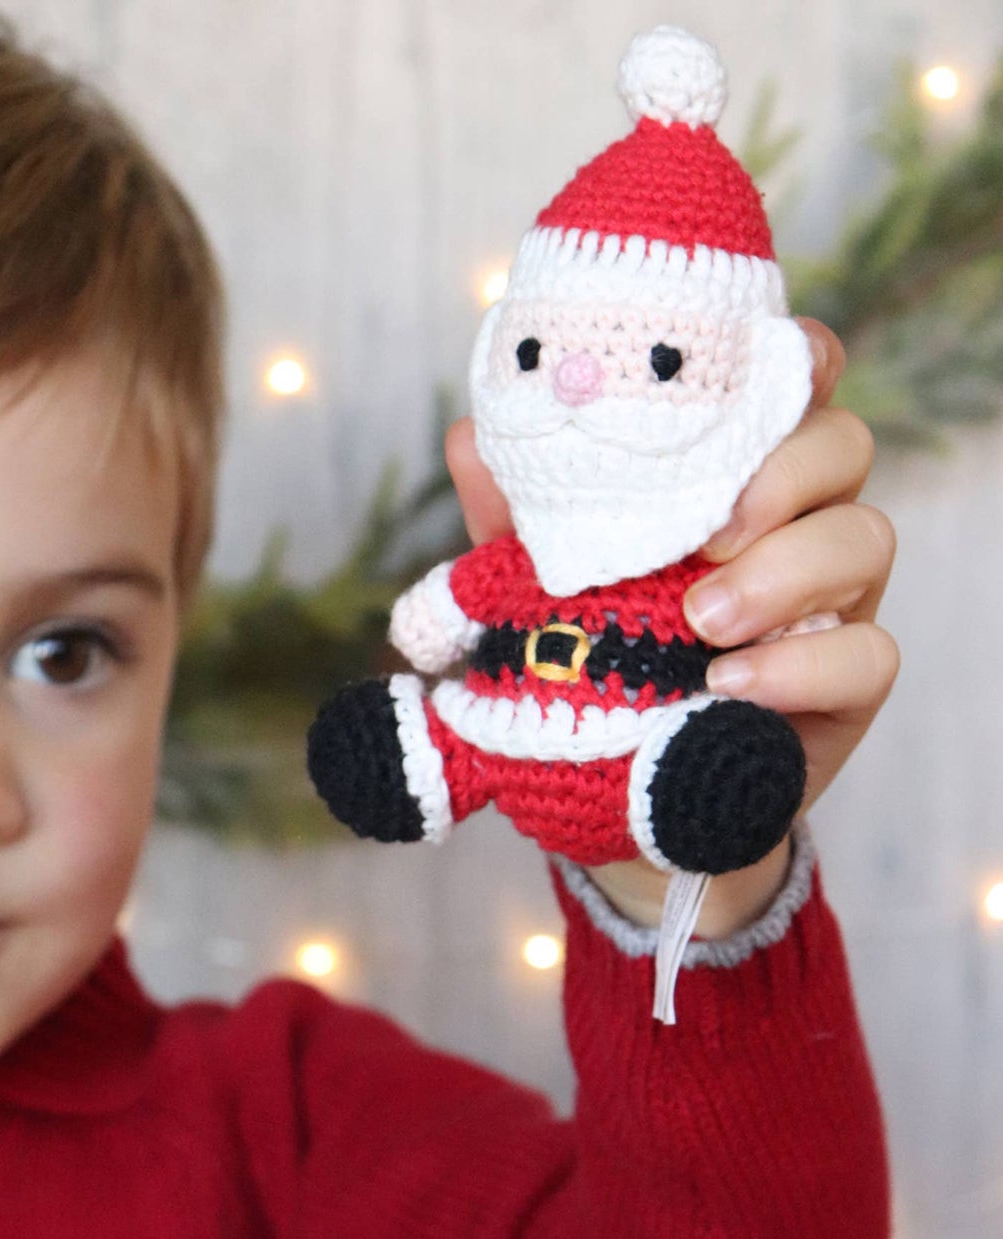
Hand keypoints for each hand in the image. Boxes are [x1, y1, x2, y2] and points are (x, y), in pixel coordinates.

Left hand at [444, 318, 899, 935]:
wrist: (616, 782)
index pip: (793, 387)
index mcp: (732, 478)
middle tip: (707, 534)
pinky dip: (801, 664)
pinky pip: (868, 656)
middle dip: (781, 473)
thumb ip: (512, 517)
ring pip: (866, 539)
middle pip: (842, 445)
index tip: (771, 364)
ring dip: (785, 569)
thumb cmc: (589, 655)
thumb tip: (466, 436)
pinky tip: (731, 683)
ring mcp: (831, 604)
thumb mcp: (538, 582)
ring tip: (702, 620)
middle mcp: (795, 525)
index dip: (797, 359)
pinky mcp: (844, 689)